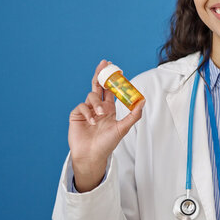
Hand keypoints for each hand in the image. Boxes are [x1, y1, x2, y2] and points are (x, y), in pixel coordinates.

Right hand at [67, 59, 144, 191]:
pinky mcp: (77, 115)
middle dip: (101, 74)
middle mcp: (98, 107)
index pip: (110, 90)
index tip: (117, 69)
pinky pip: (82, 106)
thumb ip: (133, 115)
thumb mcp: (123, 129)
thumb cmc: (107, 144)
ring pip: (91, 95)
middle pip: (98, 85)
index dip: (113, 79)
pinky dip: (88, 112)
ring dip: (97, 102)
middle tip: (104, 64)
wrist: (92, 156)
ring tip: (101, 114)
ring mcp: (87, 110)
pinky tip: (92, 121)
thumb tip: (142, 101)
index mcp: (109, 109)